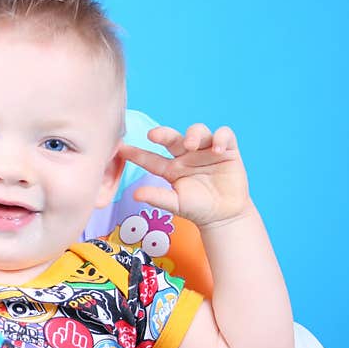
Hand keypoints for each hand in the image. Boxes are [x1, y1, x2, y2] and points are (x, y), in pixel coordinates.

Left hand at [118, 124, 250, 226]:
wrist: (224, 215)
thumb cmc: (197, 209)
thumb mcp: (176, 204)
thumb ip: (158, 197)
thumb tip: (135, 194)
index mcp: (170, 168)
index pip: (150, 159)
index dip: (136, 153)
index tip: (121, 149)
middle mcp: (185, 156)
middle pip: (172, 138)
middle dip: (163, 134)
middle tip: (154, 135)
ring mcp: (205, 151)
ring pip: (198, 131)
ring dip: (194, 134)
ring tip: (192, 145)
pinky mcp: (227, 150)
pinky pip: (224, 135)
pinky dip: (220, 138)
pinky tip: (217, 149)